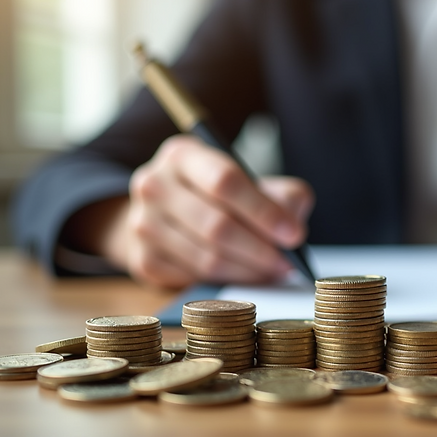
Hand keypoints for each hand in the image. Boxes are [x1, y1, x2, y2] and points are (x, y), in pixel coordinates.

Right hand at [68, 135, 313, 287]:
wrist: (165, 215)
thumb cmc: (218, 197)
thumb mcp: (251, 181)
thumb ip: (282, 195)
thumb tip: (293, 228)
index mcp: (182, 155)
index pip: (225, 181)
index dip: (263, 211)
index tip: (294, 235)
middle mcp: (153, 184)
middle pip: (215, 225)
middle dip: (260, 249)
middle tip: (288, 262)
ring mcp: (142, 224)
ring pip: (206, 258)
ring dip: (248, 270)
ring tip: (274, 271)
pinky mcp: (143, 260)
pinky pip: (194, 279)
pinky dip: (228, 282)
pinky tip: (248, 276)